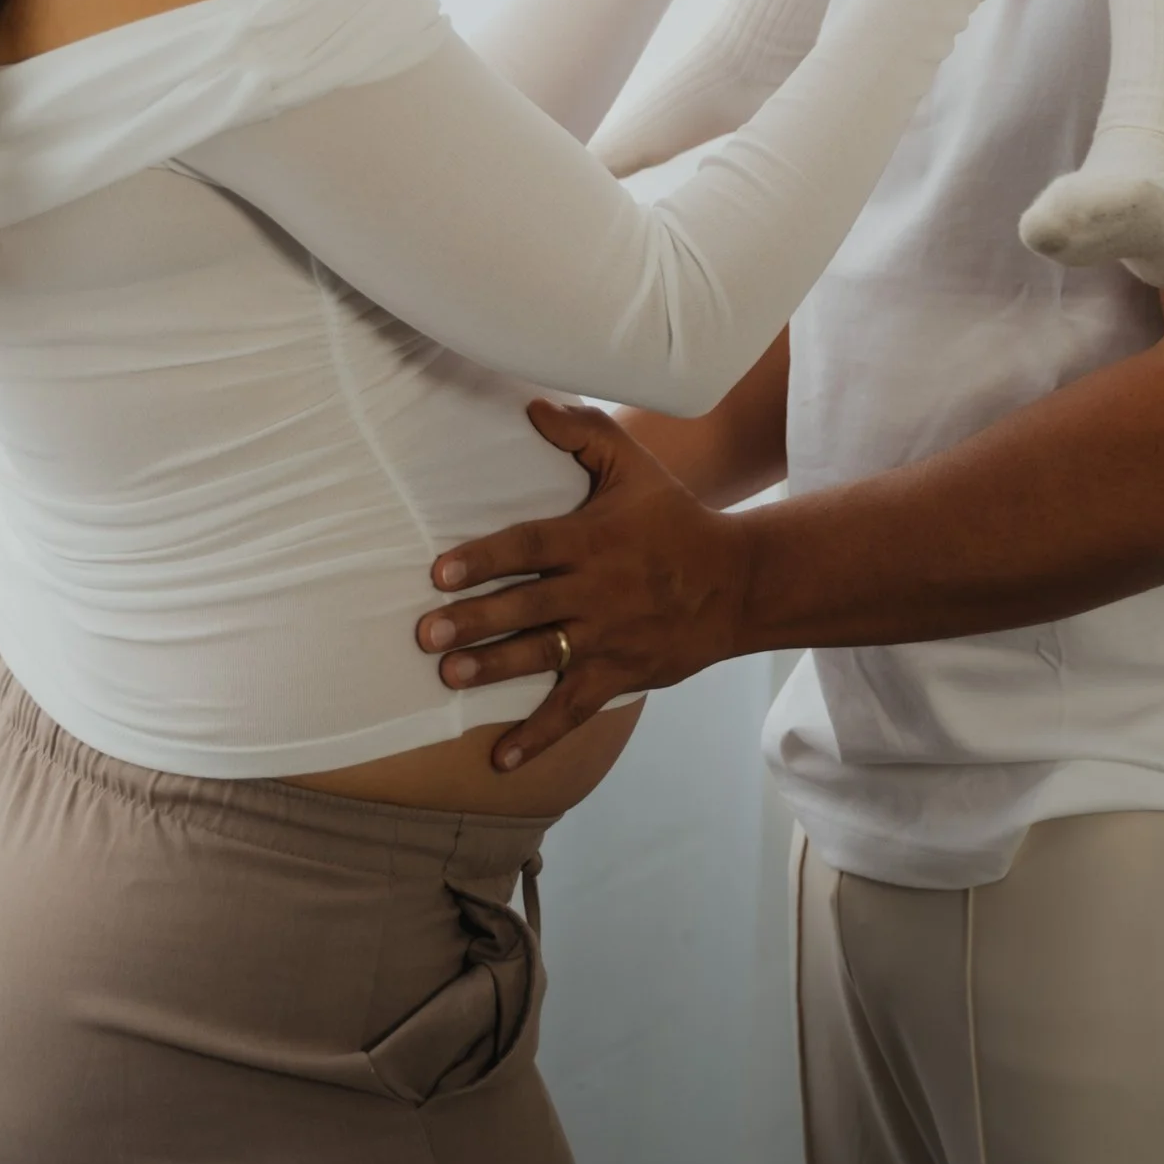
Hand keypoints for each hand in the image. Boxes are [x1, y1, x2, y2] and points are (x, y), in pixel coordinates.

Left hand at [417, 401, 754, 771]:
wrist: (736, 583)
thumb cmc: (675, 519)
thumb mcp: (636, 467)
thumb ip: (584, 433)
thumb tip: (531, 405)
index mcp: (592, 540)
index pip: (529, 546)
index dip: (484, 557)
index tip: (440, 571)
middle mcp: (596, 591)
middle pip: (526, 606)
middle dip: (475, 620)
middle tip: (428, 633)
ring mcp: (607, 638)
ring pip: (542, 655)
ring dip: (495, 668)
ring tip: (450, 676)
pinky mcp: (618, 675)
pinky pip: (573, 710)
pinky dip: (538, 736)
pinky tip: (500, 758)